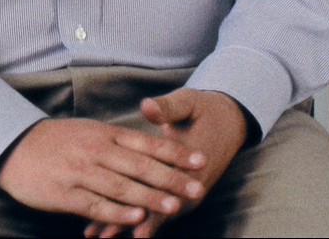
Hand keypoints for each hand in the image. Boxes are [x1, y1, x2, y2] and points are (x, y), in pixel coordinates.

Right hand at [0, 117, 207, 233]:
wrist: (14, 146)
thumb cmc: (57, 141)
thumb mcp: (89, 131)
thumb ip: (119, 141)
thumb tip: (151, 150)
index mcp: (104, 134)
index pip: (147, 143)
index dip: (175, 152)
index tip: (200, 161)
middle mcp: (95, 151)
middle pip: (139, 165)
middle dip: (171, 178)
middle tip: (197, 189)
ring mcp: (80, 172)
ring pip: (120, 186)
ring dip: (149, 197)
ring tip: (173, 207)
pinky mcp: (65, 194)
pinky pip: (95, 205)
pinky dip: (116, 212)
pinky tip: (134, 218)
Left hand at [83, 89, 248, 238]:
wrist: (227, 122)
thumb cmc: (205, 111)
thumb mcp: (189, 103)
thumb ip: (168, 108)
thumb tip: (147, 105)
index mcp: (191, 164)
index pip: (168, 187)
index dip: (148, 204)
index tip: (132, 221)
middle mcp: (189, 186)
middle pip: (158, 208)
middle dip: (130, 221)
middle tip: (104, 233)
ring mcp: (183, 194)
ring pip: (154, 213)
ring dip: (127, 224)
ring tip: (101, 235)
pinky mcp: (176, 194)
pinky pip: (153, 209)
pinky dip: (132, 218)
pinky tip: (108, 227)